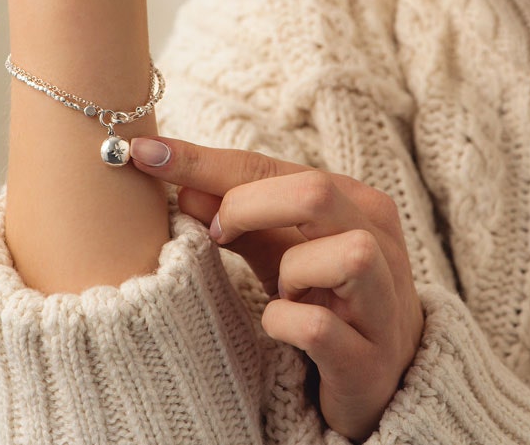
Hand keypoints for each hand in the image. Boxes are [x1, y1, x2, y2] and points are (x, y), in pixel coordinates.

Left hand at [130, 136, 423, 442]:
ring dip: (290, 272)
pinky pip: (319, 327)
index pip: (267, 166)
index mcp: (354, 200)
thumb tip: (180, 183)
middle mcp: (379, 239)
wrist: (379, 378)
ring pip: (343, 254)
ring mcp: (384, 298)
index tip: (145, 152)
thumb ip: (238, 219)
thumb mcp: (280, 252)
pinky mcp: (371, 357)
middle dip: (247, 208)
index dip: (202, 160)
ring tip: (281, 292)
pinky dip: (286, 324)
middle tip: (218, 235)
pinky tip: (282, 328)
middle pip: (314, 192)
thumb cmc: (324, 299)